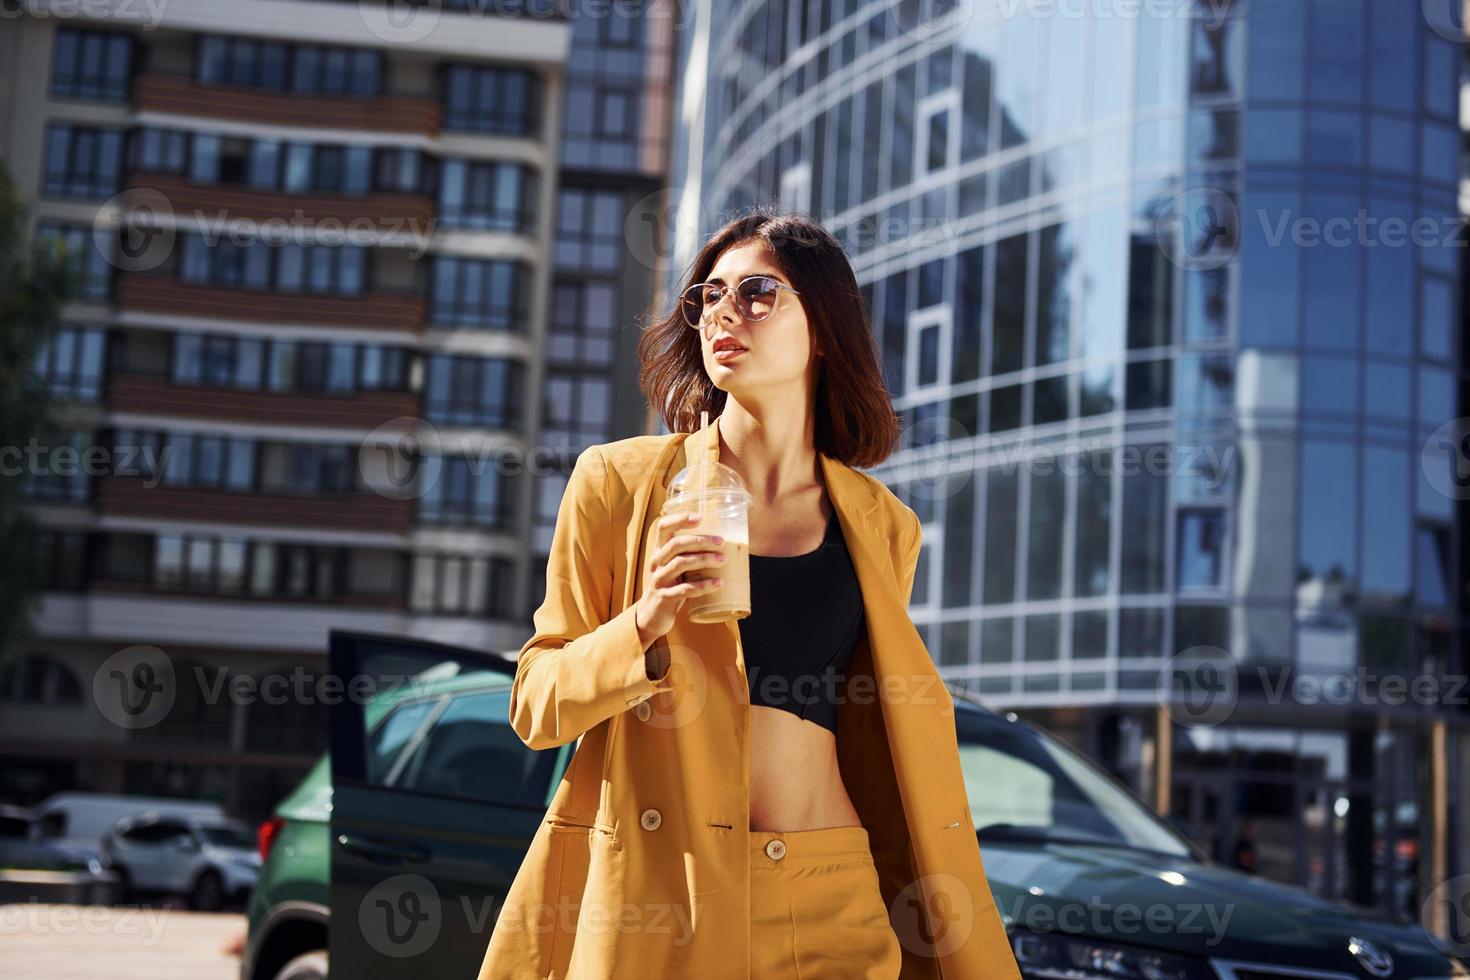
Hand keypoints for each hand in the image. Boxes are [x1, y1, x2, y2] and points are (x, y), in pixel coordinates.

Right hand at [635, 511, 726, 647]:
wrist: (651, 615)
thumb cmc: (670, 585)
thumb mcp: (674, 566)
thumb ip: (689, 554)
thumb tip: (724, 544)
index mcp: (659, 550)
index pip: (663, 527)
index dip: (680, 519)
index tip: (700, 517)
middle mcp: (656, 562)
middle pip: (676, 544)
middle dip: (700, 540)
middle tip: (721, 542)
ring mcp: (659, 580)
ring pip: (680, 563)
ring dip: (704, 560)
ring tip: (723, 560)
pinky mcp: (664, 597)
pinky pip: (684, 590)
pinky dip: (703, 586)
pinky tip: (718, 584)